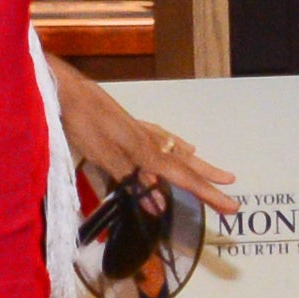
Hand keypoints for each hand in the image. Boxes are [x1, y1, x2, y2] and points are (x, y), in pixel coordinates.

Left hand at [50, 62, 233, 204]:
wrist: (66, 90)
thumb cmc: (82, 122)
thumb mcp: (103, 156)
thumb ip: (131, 180)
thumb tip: (159, 204)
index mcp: (144, 151)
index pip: (184, 178)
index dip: (208, 194)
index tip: (232, 207)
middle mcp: (147, 140)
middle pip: (186, 165)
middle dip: (209, 181)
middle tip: (232, 193)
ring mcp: (139, 131)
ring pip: (176, 151)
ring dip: (197, 164)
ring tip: (216, 173)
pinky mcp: (127, 125)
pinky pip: (161, 138)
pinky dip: (175, 146)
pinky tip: (181, 146)